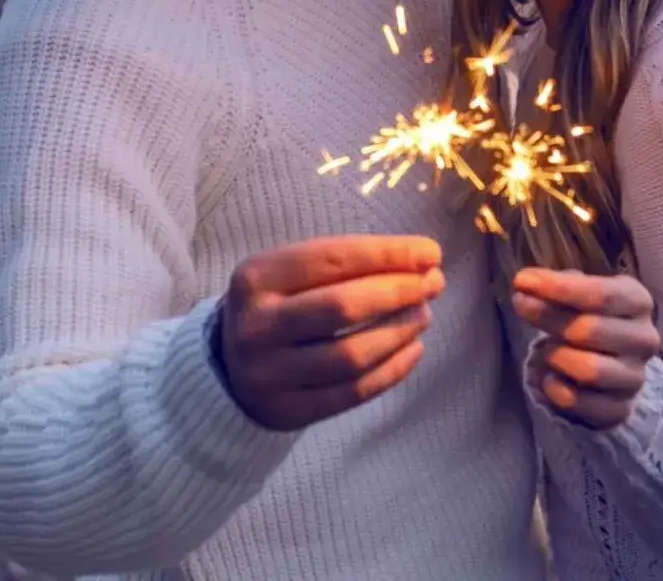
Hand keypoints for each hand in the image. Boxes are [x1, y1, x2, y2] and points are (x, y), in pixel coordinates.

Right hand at [218, 234, 444, 431]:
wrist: (228, 367)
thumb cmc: (277, 305)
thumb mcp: (289, 272)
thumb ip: (344, 262)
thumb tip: (421, 259)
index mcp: (256, 277)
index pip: (333, 259)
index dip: (388, 254)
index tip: (430, 252)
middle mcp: (257, 326)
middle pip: (342, 308)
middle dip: (399, 292)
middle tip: (434, 282)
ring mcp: (269, 374)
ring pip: (350, 355)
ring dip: (399, 332)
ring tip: (424, 314)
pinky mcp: (288, 411)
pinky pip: (352, 393)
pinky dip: (392, 370)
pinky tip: (413, 349)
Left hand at [511, 267, 660, 428]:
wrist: (610, 364)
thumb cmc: (590, 316)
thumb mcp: (579, 293)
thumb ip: (556, 286)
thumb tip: (526, 285)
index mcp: (638, 301)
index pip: (601, 294)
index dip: (559, 288)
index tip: (522, 281)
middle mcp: (644, 339)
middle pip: (590, 330)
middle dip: (548, 317)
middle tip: (521, 305)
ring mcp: (635, 377)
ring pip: (589, 369)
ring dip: (556, 356)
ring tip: (546, 350)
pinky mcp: (620, 408)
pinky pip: (579, 401)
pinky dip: (555, 389)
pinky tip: (550, 377)